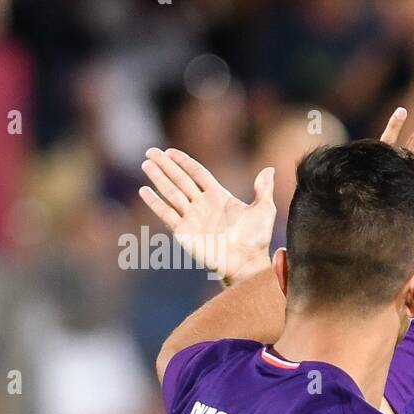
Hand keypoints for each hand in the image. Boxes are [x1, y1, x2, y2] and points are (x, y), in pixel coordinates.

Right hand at [139, 149, 274, 285]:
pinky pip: (167, 214)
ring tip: (146, 164)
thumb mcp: (264, 210)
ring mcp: (192, 217)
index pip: (197, 173)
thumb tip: (270, 169)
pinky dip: (155, 203)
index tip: (169, 151)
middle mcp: (203, 205)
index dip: (184, 162)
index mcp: (219, 196)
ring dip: (158, 179)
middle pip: (180, 179)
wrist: (246, 262)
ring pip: (171, 193)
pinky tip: (144, 191)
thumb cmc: (256, 239)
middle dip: (165, 165)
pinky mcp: (184, 231)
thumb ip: (263, 189)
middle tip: (150, 152)